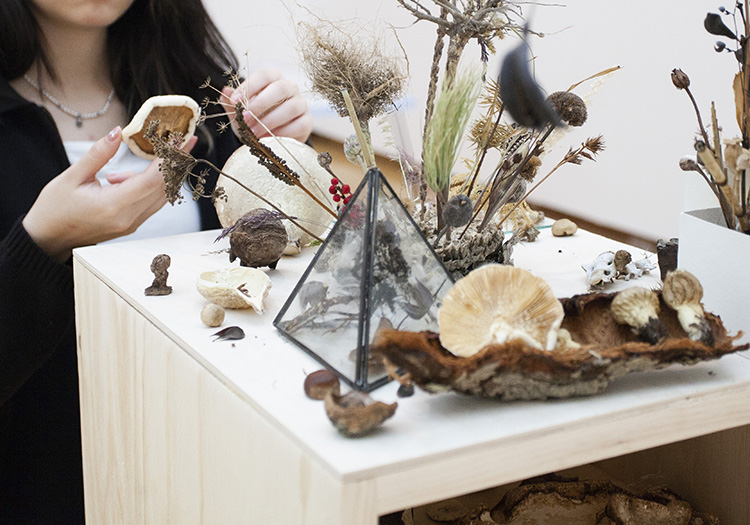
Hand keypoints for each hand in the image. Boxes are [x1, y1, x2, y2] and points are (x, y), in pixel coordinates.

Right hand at [22, 127, 166, 261]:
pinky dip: (149, 185)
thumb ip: (98, 154)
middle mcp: (128, 218)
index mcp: (113, 205)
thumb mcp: (71, 176)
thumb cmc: (55, 209)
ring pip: (161, 196)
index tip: (183, 141)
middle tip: (180, 141)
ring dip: (162, 173)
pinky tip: (123, 178)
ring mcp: (132, 224)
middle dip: (175, 162)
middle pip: (164, 188)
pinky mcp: (132, 225)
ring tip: (150, 154)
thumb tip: (118, 132)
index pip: (153, 180)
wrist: (48, 238)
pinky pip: (151, 202)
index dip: (171, 159)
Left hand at [221, 69, 312, 142]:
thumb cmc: (255, 120)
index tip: (234, 102)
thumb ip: (232, 103)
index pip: (263, 76)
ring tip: (255, 133)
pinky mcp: (307, 121)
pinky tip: (270, 139)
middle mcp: (290, 88)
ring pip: (290, 107)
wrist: (271, 138)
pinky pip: (299, 125)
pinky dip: (283, 133)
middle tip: (245, 119)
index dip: (248, 87)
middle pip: (280, 88)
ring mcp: (301, 104)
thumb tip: (225, 91)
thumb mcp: (240, 112)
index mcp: (273, 79)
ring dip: (270, 121)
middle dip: (260, 104)